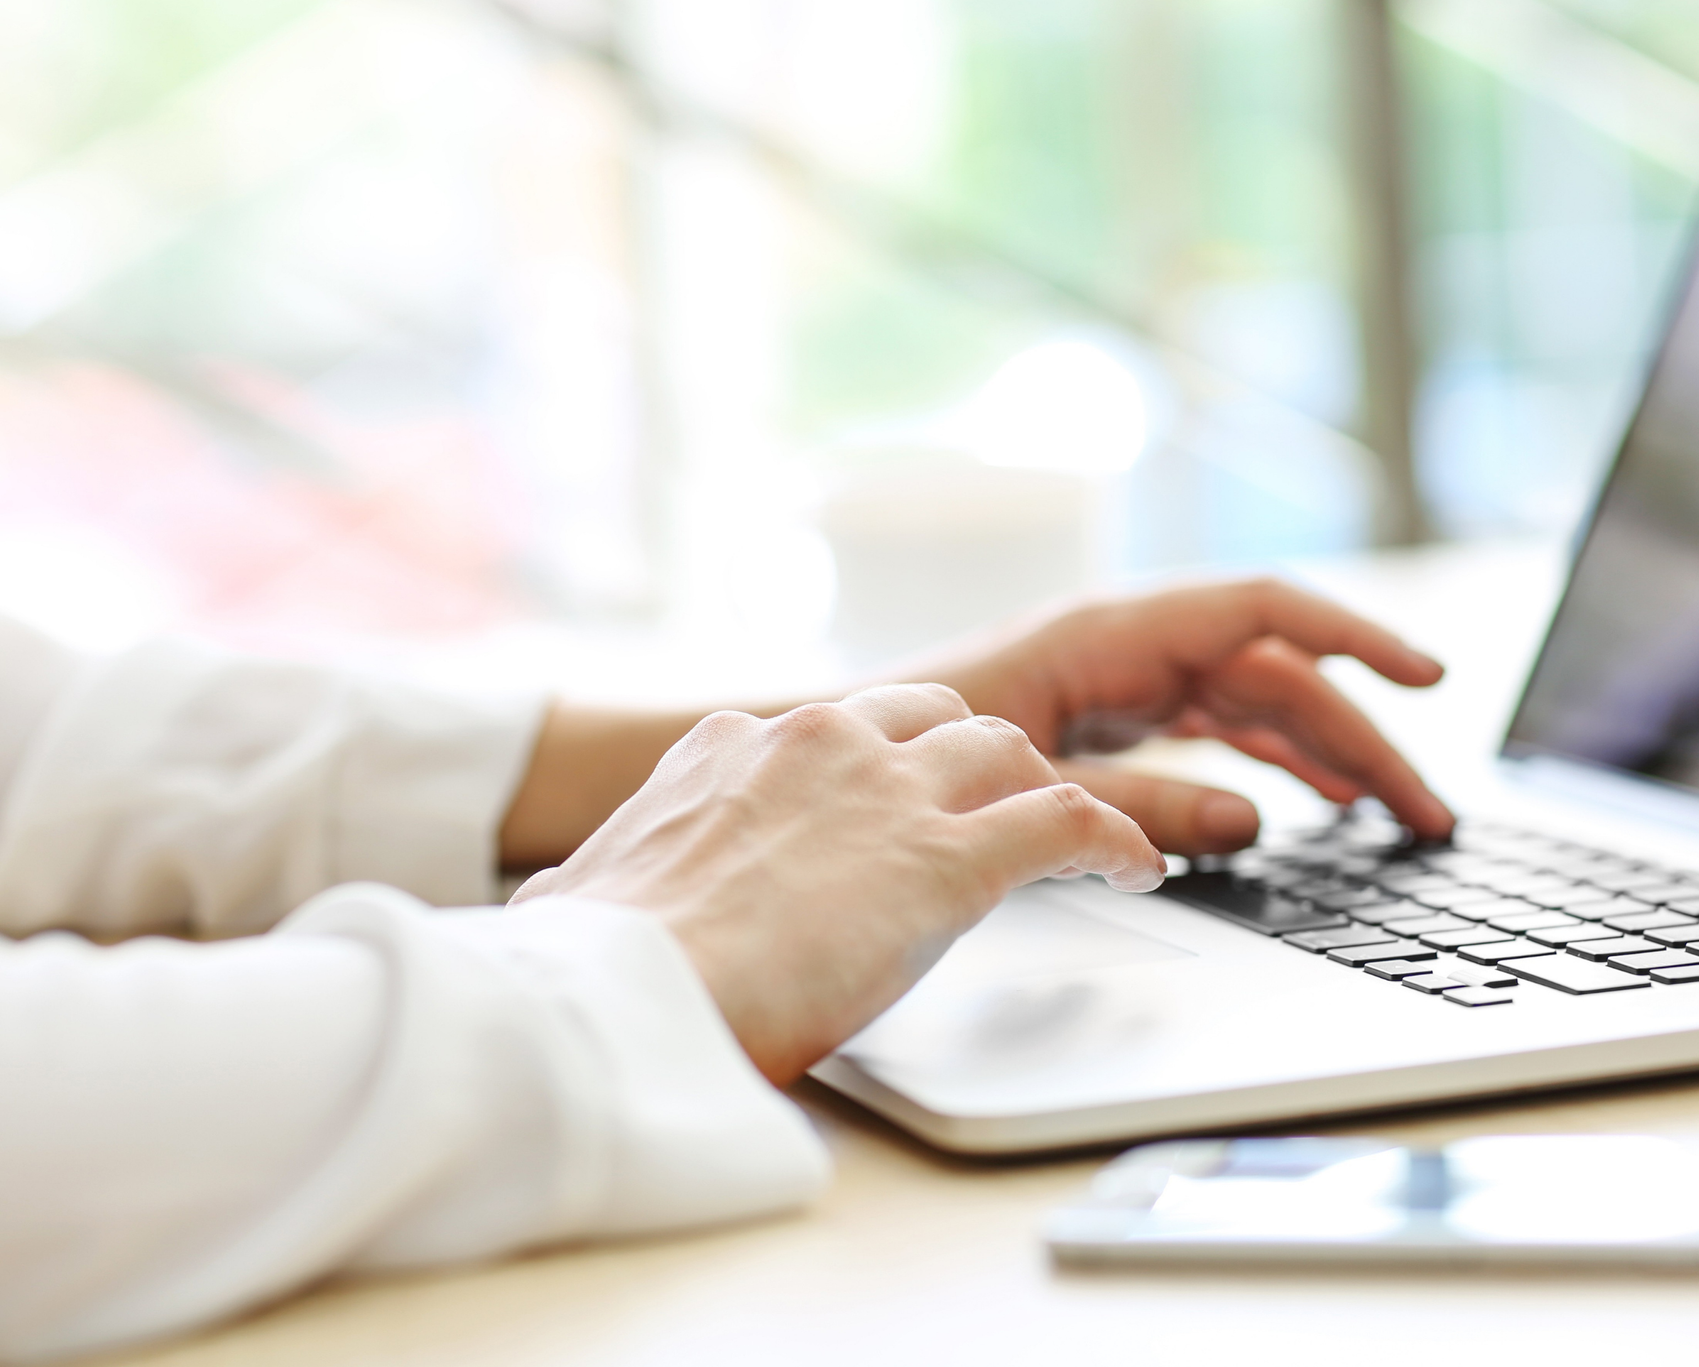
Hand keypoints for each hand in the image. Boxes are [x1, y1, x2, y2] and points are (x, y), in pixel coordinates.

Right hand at [508, 684, 1163, 1083]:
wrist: (614, 999)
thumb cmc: (587, 970)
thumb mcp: (574, 899)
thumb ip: (591, 887)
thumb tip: (543, 910)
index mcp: (730, 749)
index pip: (834, 731)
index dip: (879, 770)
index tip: (894, 808)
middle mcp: (818, 743)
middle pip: (937, 718)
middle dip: (975, 762)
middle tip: (997, 813)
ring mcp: (889, 792)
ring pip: (1011, 752)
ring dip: (1047, 794)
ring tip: (1077, 842)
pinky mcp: (950, 857)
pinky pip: (1069, 821)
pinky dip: (1115, 840)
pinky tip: (1137, 868)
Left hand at [908, 578, 1452, 854]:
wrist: (831, 763)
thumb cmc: (908, 753)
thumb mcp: (1027, 784)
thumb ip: (1136, 803)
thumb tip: (1252, 818)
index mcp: (1108, 635)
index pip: (1260, 614)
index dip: (1351, 638)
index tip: (1426, 677)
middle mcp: (1126, 649)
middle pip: (1274, 677)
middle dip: (1358, 736)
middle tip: (1427, 814)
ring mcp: (1122, 684)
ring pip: (1252, 707)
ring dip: (1325, 755)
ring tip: (1393, 816)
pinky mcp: (1110, 721)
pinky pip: (1214, 732)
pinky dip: (1269, 762)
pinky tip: (1314, 801)